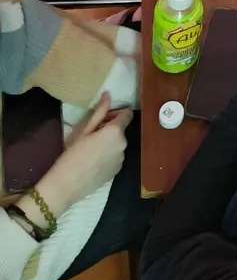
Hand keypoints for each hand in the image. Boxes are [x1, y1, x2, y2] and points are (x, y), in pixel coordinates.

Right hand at [35, 95, 131, 214]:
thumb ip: (99, 112)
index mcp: (115, 132)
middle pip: (121, 129)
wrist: (66, 185)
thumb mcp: (83, 131)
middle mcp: (124, 144)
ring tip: (90, 150)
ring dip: (109, 142)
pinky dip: (108, 155)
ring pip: (118, 143)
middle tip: (91, 135)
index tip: (102, 119)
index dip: (116, 113)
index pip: (127, 114)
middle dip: (109, 129)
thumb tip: (108, 95)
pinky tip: (93, 162)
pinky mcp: (117, 171)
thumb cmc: (72, 154)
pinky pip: (116, 156)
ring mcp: (122, 159)